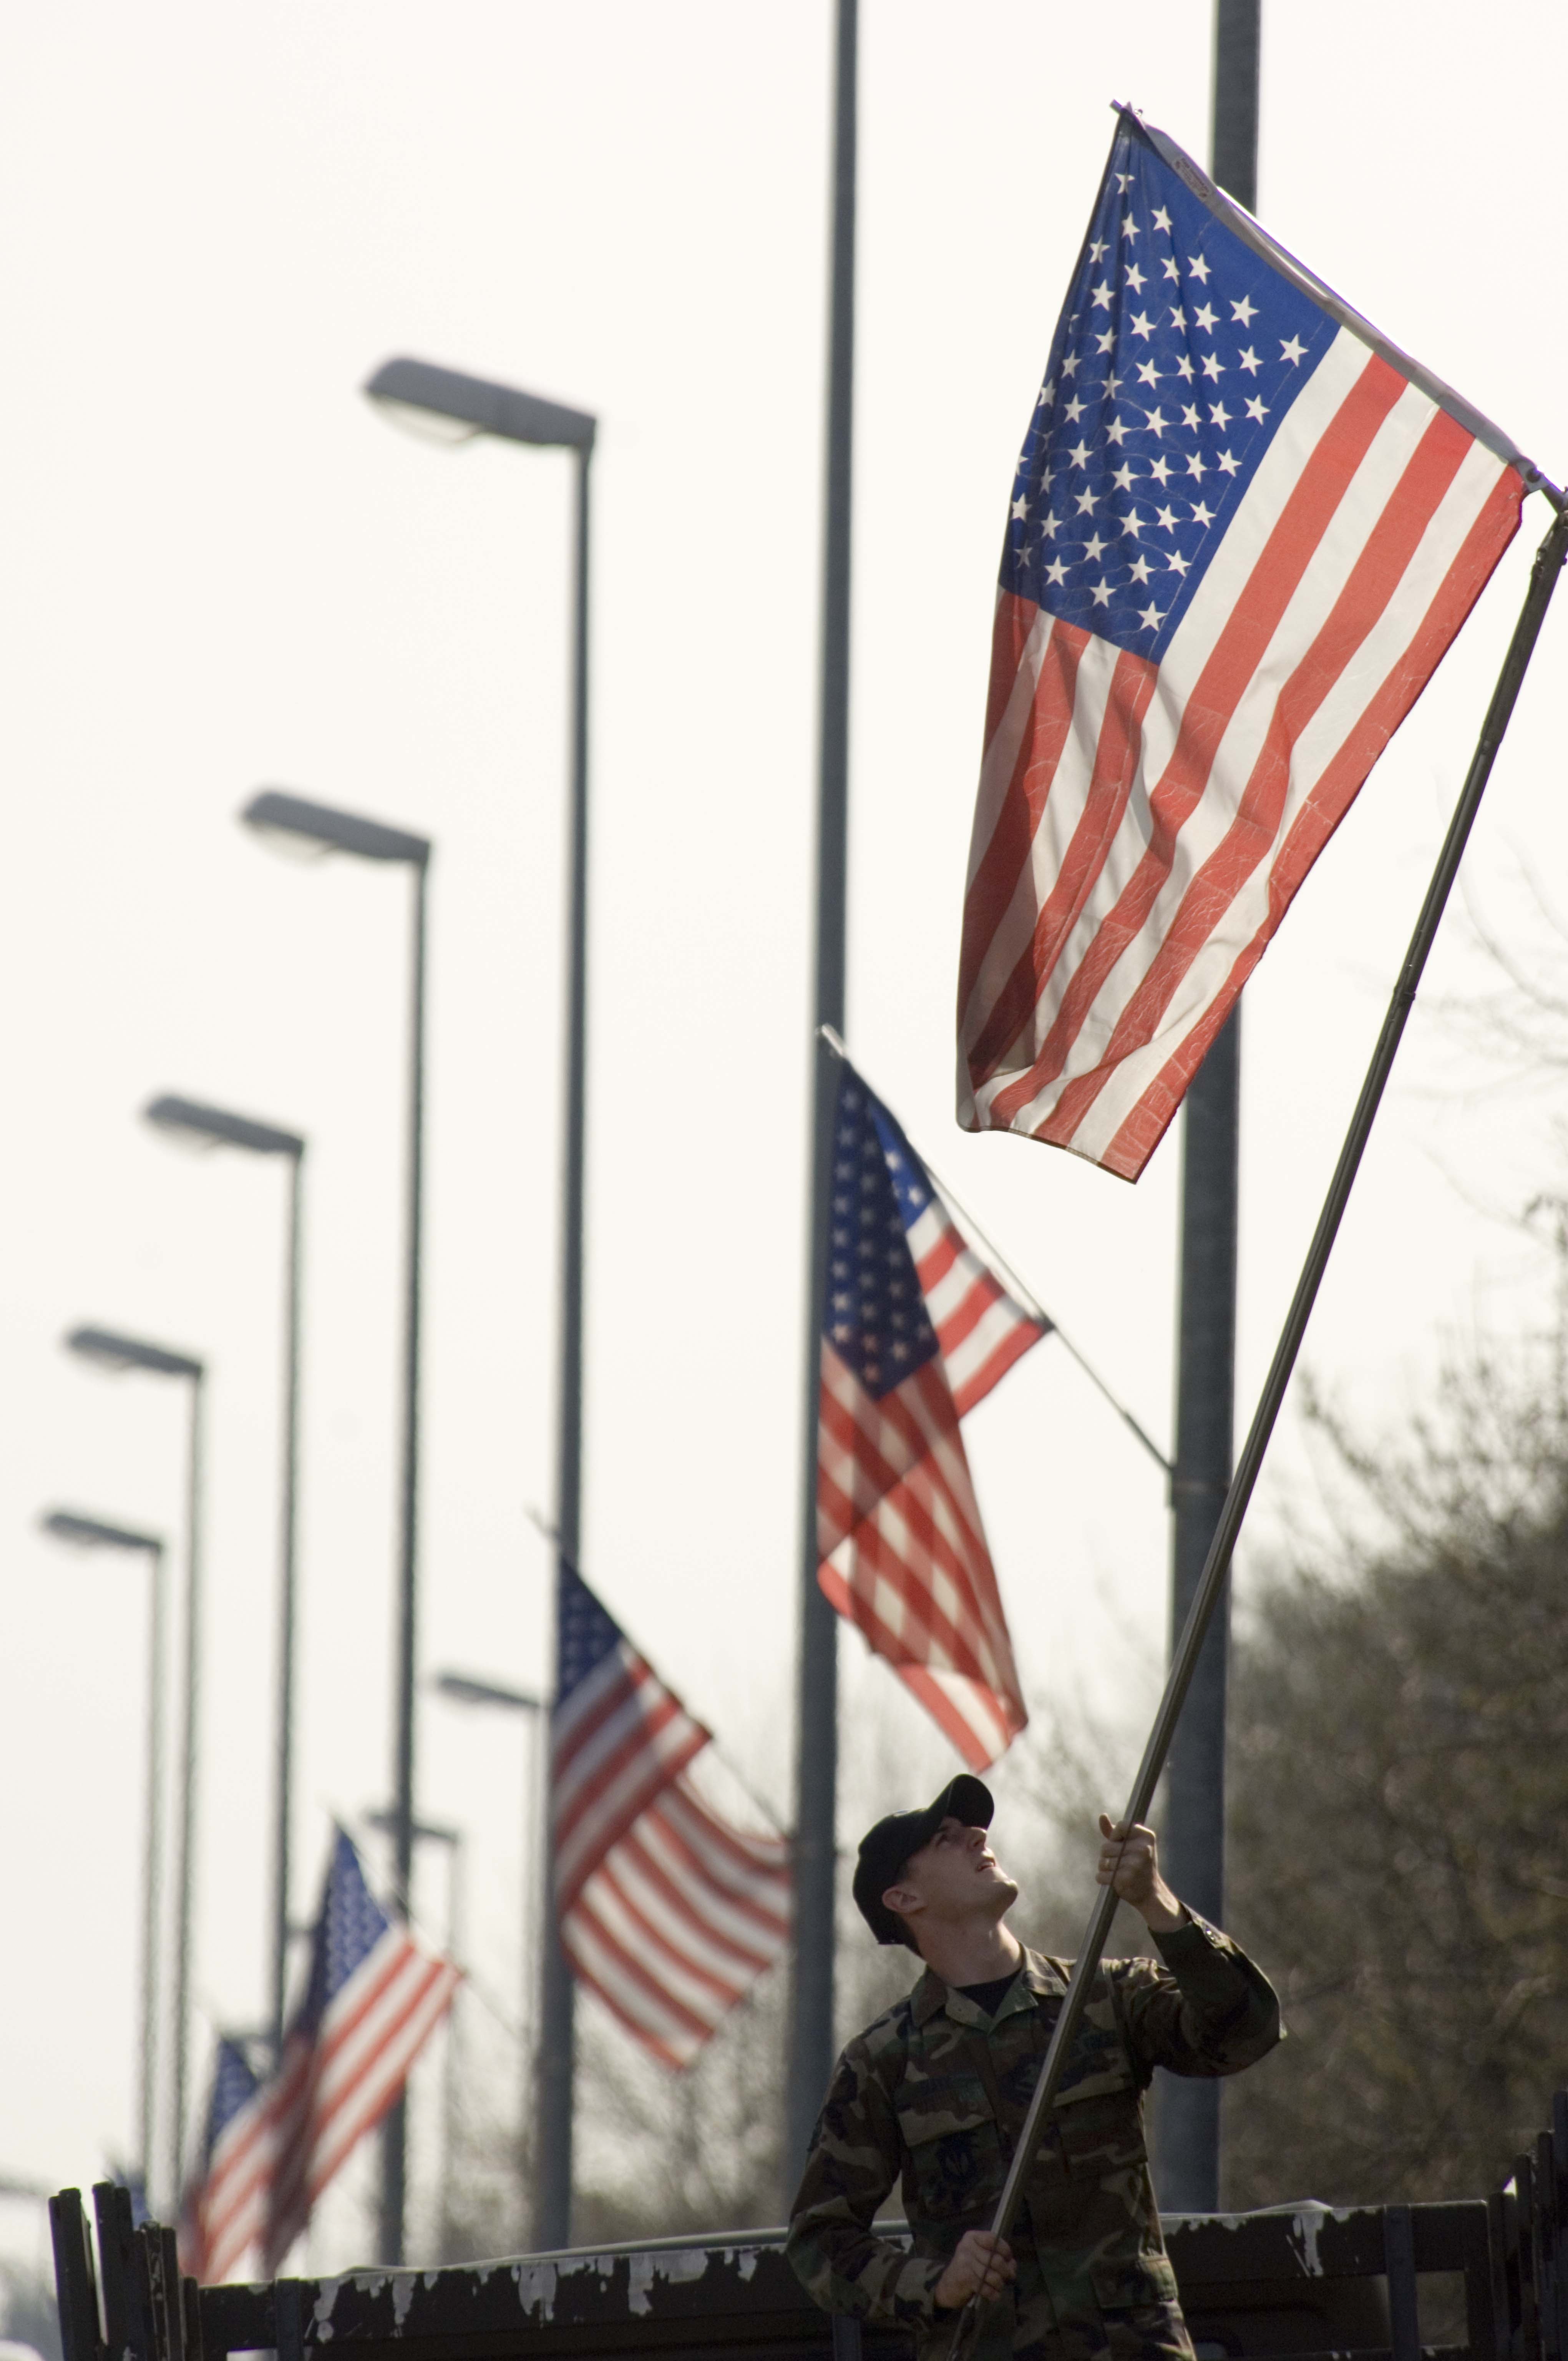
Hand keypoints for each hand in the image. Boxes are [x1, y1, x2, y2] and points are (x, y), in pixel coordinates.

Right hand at [934, 2230, 1015, 2309]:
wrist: (947, 2285)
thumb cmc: (968, 2268)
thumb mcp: (980, 2256)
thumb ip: (997, 2256)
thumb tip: (1012, 2266)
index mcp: (972, 2237)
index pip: (993, 2239)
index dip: (1005, 2250)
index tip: (1009, 2260)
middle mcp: (967, 2247)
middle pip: (995, 2259)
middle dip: (1006, 2271)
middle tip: (1008, 2278)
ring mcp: (965, 2263)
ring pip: (992, 2275)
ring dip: (1000, 2284)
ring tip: (999, 2286)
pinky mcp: (965, 2279)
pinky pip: (986, 2288)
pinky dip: (993, 2294)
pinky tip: (994, 2295)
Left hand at [1096, 1814, 1186, 1932]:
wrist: (1151, 1893)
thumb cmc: (1139, 1864)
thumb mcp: (1132, 1845)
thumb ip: (1115, 1831)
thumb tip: (1102, 1815)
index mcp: (1147, 1836)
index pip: (1121, 1826)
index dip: (1115, 1836)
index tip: (1121, 1844)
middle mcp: (1142, 1849)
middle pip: (1106, 1846)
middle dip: (1108, 1856)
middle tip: (1122, 1863)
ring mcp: (1134, 1864)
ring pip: (1102, 1862)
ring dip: (1105, 1868)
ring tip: (1119, 1872)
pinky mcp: (1125, 1879)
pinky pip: (1101, 1875)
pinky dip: (1103, 1879)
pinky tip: (1114, 1881)